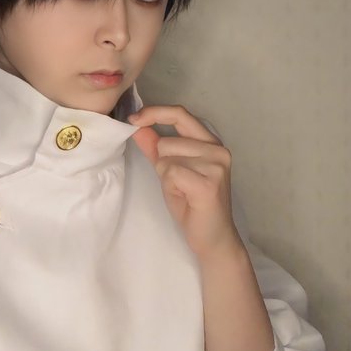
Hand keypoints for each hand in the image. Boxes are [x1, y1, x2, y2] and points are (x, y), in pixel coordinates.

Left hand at [128, 105, 244, 259]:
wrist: (212, 238)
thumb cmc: (192, 206)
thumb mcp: (170, 172)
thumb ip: (155, 148)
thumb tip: (138, 125)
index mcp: (210, 142)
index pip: (180, 114)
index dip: (155, 113)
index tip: (133, 119)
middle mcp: (217, 149)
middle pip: (166, 141)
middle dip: (162, 163)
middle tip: (178, 183)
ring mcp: (216, 165)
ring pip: (167, 158)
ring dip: (167, 177)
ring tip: (183, 191)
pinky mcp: (209, 182)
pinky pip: (171, 172)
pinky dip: (171, 186)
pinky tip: (185, 197)